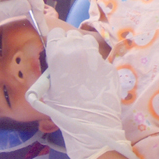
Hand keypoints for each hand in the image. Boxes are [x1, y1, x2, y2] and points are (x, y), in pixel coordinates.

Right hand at [42, 28, 132, 158]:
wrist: (91, 125)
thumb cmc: (64, 111)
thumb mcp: (48, 89)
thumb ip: (51, 71)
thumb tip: (54, 64)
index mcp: (59, 54)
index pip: (56, 33)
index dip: (55, 41)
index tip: (56, 49)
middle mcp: (78, 51)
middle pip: (73, 35)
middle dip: (70, 44)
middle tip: (69, 59)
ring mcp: (96, 57)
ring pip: (88, 43)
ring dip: (84, 50)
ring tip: (82, 67)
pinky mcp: (109, 67)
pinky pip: (100, 60)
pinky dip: (96, 66)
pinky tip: (94, 81)